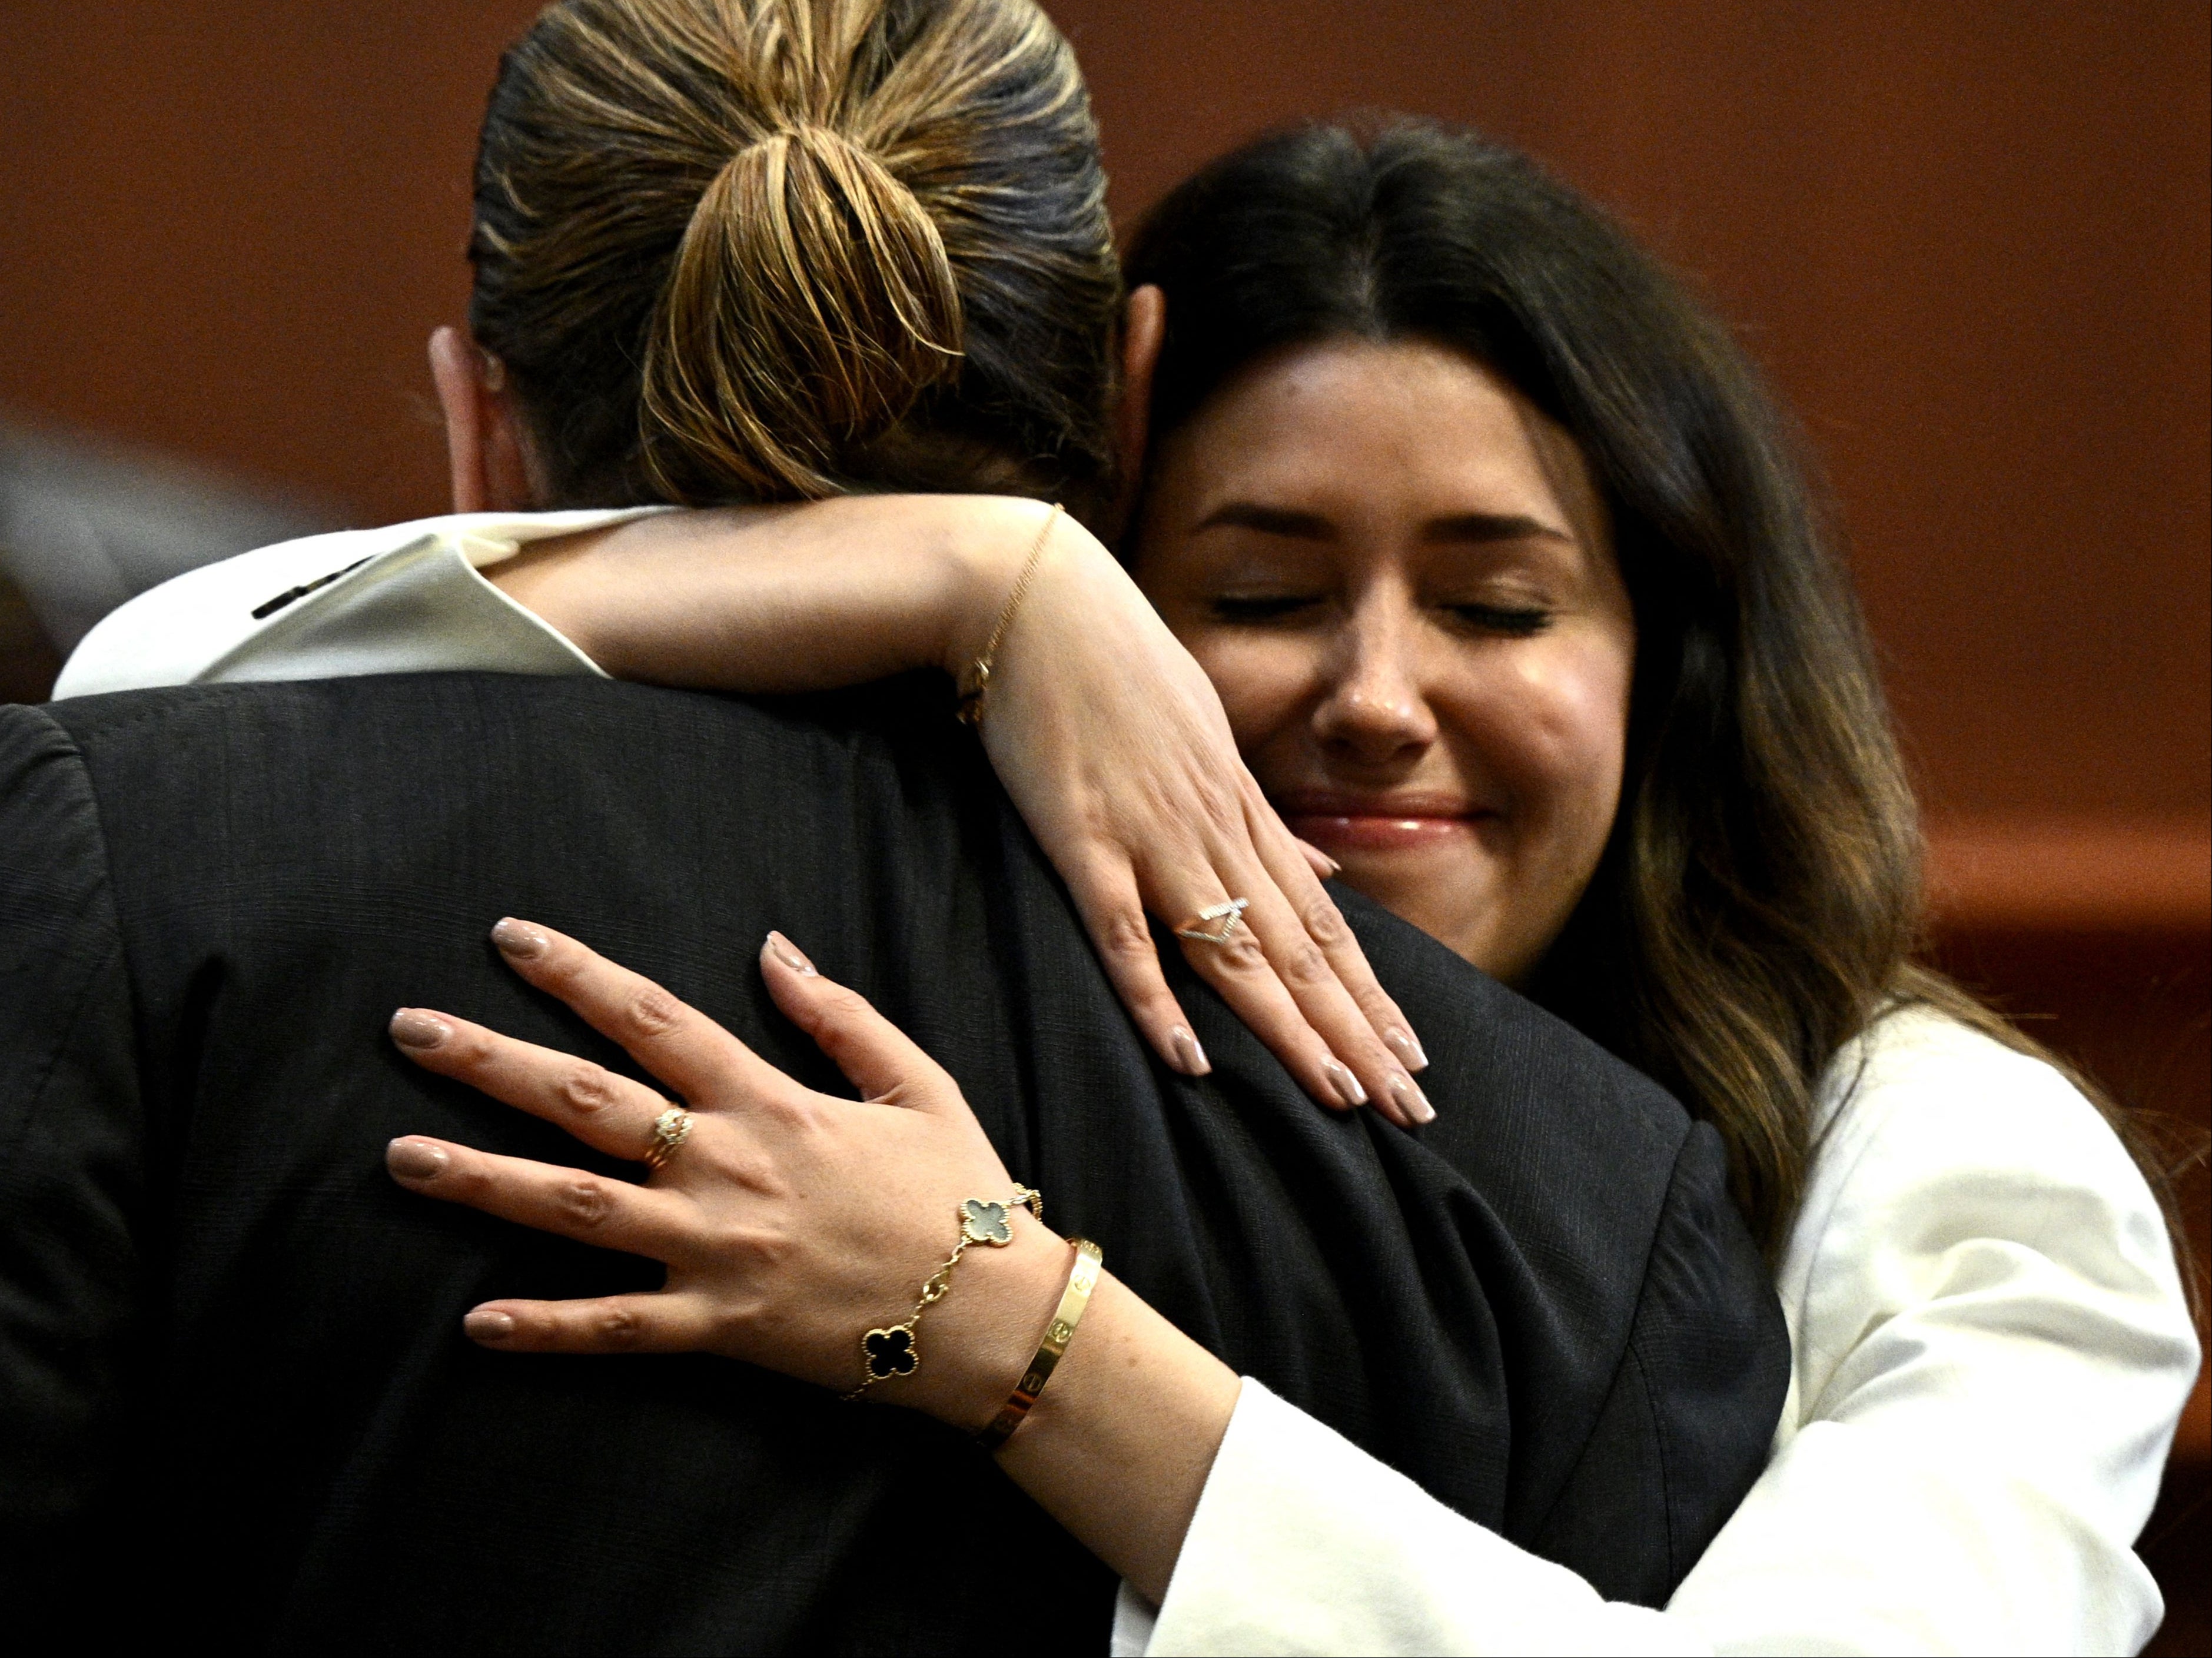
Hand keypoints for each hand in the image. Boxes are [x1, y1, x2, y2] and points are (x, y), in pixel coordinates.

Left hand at [383, 919, 1073, 1428]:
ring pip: (575, 1208)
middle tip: (410, 1030)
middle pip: (586, 1102)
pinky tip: (475, 1323)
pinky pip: (616, 1328)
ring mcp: (715, 1249)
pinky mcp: (718, 1327)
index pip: (652, 1019)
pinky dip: (545, 1327)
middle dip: (490, 1062)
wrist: (992, 1316)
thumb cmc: (959, 1195)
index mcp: (770, 1102)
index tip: (511, 939)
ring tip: (401, 1158)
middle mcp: (727, 1167)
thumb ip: (838, 1015)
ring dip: (483, 1181)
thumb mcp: (917, 1084)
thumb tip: (771, 948)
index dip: (576, 974)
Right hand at [956, 505, 1433, 1124]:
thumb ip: (1264, 817)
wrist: (1036, 597)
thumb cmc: (1119, 667)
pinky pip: (1122, 932)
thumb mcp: (1212, 735)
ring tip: (1341, 1097)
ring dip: (1291, 1030)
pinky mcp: (1082, 838)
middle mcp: (1214, 831)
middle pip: (1299, 952)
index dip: (1370, 997)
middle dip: (1358, 1034)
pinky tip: (1187, 1058)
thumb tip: (1326, 873)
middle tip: (1412, 1108)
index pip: (1324, 924)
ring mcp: (1151, 836)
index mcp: (1242, 811)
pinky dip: (1154, 997)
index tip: (1414, 1060)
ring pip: (1234, 952)